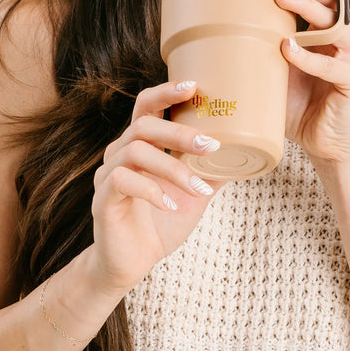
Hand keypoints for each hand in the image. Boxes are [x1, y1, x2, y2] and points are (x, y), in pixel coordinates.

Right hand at [89, 80, 226, 294]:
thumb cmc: (162, 223)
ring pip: (136, 152)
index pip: (147, 106)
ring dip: (173, 168)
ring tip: (199, 188)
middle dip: (179, 132)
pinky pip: (124, 182)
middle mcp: (120, 153)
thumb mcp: (195, 194)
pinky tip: (172, 204)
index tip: (194, 86)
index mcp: (141, 144)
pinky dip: (152, 191)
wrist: (132, 264)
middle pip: (143, 125)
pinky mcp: (103, 199)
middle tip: (210, 145)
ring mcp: (109, 175)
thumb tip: (247, 151)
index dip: (167, 92)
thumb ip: (213, 171)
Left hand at [273, 0, 349, 163]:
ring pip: (333, 23)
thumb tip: (222, 19)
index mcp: (330, 26)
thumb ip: (265, 41)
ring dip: (305, 7)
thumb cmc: (301, 103)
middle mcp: (348, 34)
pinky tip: (288, 48)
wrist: (327, 145)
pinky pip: (332, 64)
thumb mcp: (278, 66)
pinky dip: (309, 56)